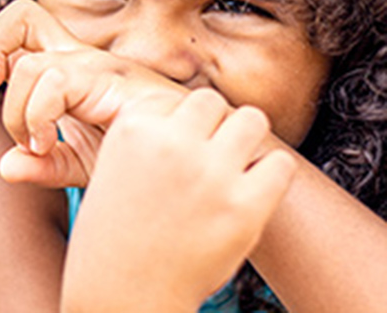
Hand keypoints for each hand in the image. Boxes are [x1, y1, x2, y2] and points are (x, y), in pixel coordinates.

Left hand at [0, 0, 184, 186]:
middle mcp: (78, 57)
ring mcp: (93, 63)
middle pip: (21, 15)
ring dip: (14, 111)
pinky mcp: (107, 76)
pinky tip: (49, 144)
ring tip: (33, 142)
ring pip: (30, 61)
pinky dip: (38, 117)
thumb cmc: (135, 155)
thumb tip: (5, 166)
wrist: (182, 159)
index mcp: (66, 68)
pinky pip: (55, 81)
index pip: (16, 36)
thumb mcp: (79, 163)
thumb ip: (42, 164)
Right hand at [62, 89, 296, 311]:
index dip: (184, 123)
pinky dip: (270, 173)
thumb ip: (151, 131)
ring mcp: (209, 175)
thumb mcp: (113, 164)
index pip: (180, 99)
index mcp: (134, 129)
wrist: (122, 294)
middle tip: (210, 151)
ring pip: (251, 119)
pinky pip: (279, 163)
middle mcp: (172, 144)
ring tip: (233, 165)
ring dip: (245, 138)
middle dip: (215, 123)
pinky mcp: (243, 209)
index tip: (181, 146)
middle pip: (214, 101)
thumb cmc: (117, 231)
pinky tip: (252, 189)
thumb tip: (199, 110)